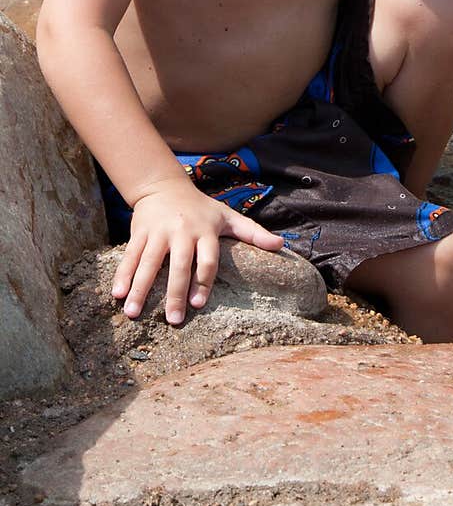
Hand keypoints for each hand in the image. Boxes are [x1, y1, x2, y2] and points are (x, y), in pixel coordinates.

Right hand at [110, 179, 283, 325]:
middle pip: (178, 266)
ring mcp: (158, 232)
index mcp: (205, 231)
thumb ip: (253, 232)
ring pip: (148, 263)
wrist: (165, 186)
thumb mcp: (228, 216)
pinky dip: (123, 275)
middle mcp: (182, 232)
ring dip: (141, 289)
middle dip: (174, 293)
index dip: (203, 281)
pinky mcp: (139, 233)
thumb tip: (282, 245)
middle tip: (173, 320)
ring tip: (133, 313)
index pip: (207, 259)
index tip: (197, 304)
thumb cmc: (201, 208)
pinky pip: (130, 256)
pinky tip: (117, 295)